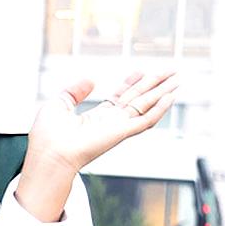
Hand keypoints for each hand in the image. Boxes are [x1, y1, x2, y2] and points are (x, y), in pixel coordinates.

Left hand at [12, 72, 178, 222]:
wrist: (48, 154)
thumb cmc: (48, 136)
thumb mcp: (58, 104)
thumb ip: (74, 92)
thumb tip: (90, 80)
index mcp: (96, 118)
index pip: (120, 98)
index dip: (131, 83)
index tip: (141, 71)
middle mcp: (110, 123)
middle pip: (138, 100)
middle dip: (154, 85)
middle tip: (170, 71)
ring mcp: (118, 128)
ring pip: (146, 107)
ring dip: (162, 92)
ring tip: (176, 79)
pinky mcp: (122, 133)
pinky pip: (147, 120)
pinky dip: (160, 109)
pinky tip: (171, 97)